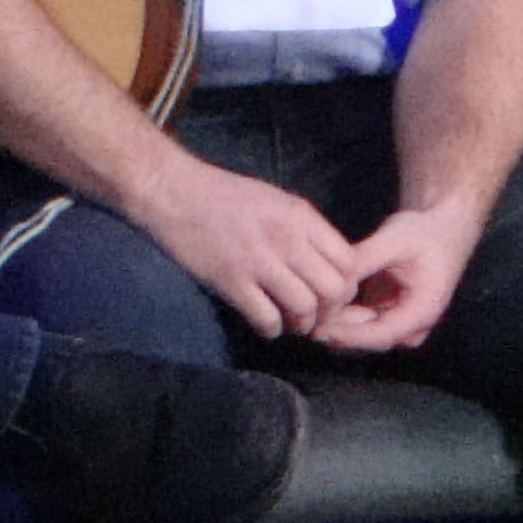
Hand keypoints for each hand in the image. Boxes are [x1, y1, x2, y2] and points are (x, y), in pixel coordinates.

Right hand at [131, 156, 367, 339]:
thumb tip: (329, 262)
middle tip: (315, 315)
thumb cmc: (225, 195)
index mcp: (300, 216)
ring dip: (302, 324)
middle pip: (333, 290)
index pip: (348, 261)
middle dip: (329, 310)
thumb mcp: (276, 200)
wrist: (174, 192)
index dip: (346, 284)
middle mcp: (286, 238)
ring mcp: (258, 261)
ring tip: (291, 323)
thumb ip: (305, 229)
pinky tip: (265, 324)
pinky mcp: (231, 281)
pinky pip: (267, 319)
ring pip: (304, 309)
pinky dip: (271, 329)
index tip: (331, 293)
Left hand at [309, 198, 483, 353]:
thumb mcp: (394, 241)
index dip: (348, 336)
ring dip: (334, 325)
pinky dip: (338, 317)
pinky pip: (357, 326)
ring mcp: (398, 325)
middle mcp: (412, 327)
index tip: (320, 329)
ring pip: (358, 337)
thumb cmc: (423, 232)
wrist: (440, 228)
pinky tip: (317, 303)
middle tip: (303, 317)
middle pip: (367, 341)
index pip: (381, 336)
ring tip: (306, 308)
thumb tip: (329, 276)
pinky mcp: (384, 318)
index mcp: (423, 312)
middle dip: (336, 331)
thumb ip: (362, 260)